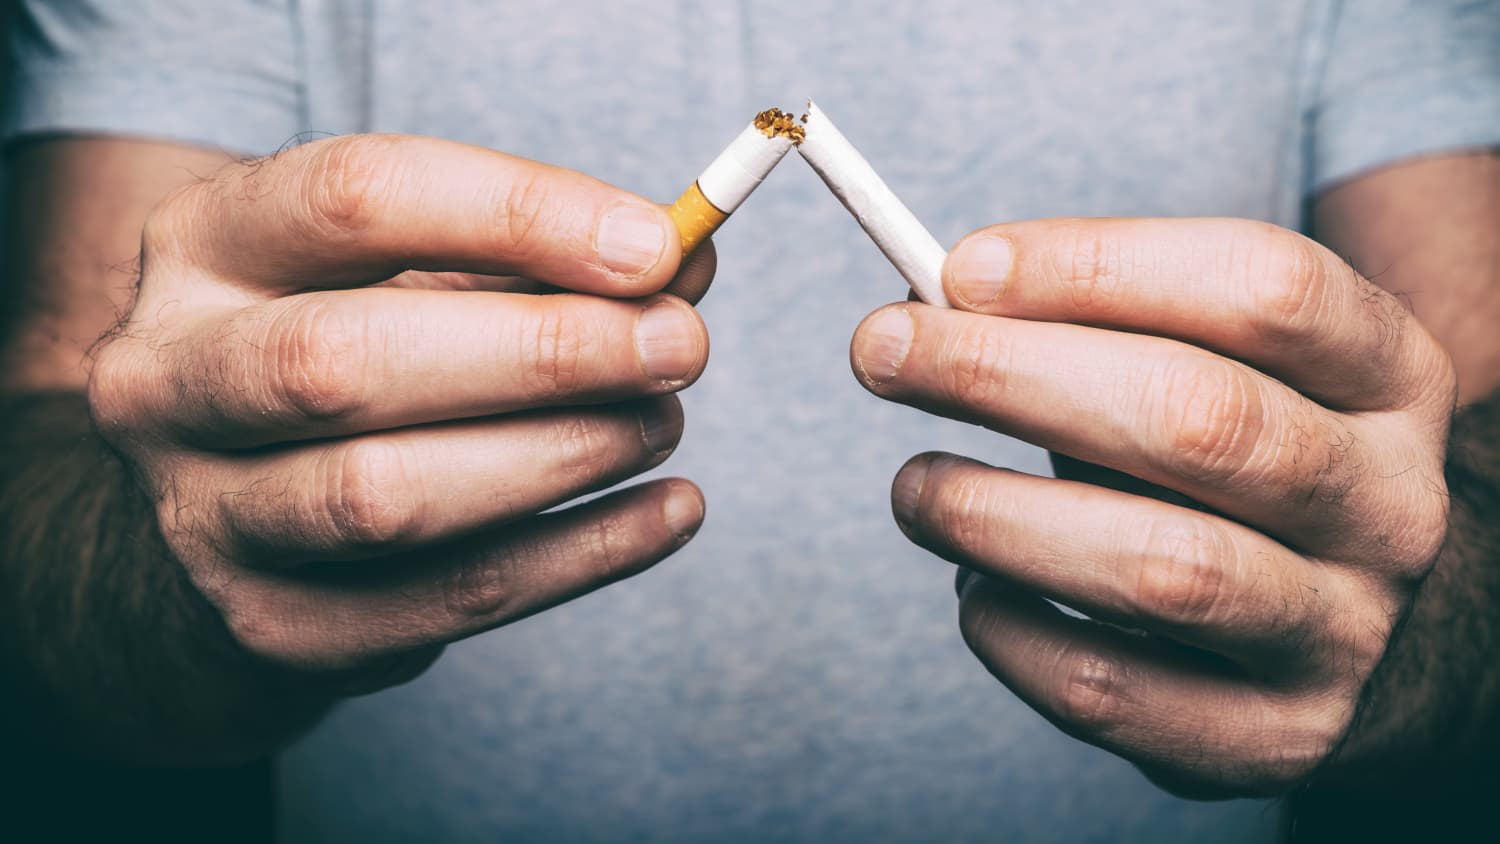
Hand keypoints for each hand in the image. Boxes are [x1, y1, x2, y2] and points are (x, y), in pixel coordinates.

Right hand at [89, 134, 710, 689]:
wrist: (236, 510)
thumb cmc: (358, 356)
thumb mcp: (424, 277)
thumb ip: (541, 260)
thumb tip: (686, 260)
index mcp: (206, 246)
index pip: (354, 199)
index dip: (520, 213)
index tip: (657, 246)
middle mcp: (168, 380)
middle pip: (345, 361)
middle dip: (544, 352)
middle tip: (680, 345)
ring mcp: (205, 516)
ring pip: (386, 496)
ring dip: (562, 454)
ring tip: (662, 422)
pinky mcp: (275, 624)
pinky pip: (449, 596)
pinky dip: (584, 555)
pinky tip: (670, 511)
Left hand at [850, 218, 1455, 795]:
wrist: (1359, 630)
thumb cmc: (1237, 470)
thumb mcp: (1214, 369)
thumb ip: (1097, 330)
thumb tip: (928, 311)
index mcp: (1389, 376)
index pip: (1264, 287)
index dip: (1099, 266)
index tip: (962, 268)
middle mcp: (1389, 504)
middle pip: (1199, 418)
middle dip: (1010, 375)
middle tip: (883, 352)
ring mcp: (1343, 631)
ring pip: (1159, 569)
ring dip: (995, 516)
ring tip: (914, 489)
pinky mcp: (1273, 738)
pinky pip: (1109, 692)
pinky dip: (1009, 632)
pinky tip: (974, 591)